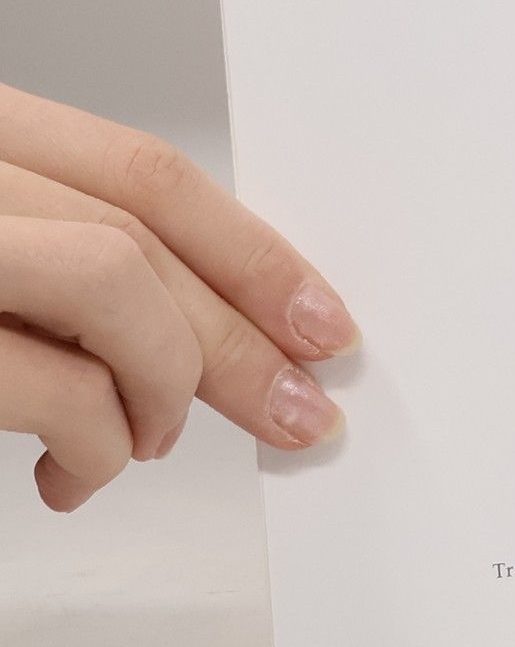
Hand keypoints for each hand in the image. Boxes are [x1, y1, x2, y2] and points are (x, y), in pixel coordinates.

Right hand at [0, 82, 353, 510]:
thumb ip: (64, 247)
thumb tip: (208, 316)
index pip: (144, 172)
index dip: (252, 251)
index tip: (321, 320)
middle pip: (143, 234)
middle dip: (243, 337)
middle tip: (299, 410)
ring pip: (117, 284)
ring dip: (167, 384)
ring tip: (140, 443)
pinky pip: (61, 388)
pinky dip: (96, 445)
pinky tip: (72, 474)